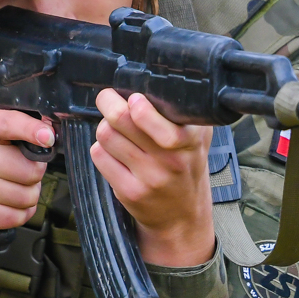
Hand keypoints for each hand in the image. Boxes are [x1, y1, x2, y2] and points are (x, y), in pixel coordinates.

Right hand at [0, 109, 52, 250]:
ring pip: (25, 196)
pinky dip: (19, 214)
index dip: (33, 131)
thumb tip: (50, 131)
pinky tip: (8, 206)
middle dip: (35, 174)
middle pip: (29, 169)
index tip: (48, 137)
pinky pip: (13, 217)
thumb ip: (11, 128)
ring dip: (28, 197)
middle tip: (24, 173)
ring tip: (13, 190)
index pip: (8, 123)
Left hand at [91, 90, 214, 267]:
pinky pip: (100, 156)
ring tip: (116, 129)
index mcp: (190, 139)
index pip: (154, 118)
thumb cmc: (186, 168)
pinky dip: (101, 149)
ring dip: (106, 127)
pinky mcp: (129, 191)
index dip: (136, 103)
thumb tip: (153, 82)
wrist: (182, 215)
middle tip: (109, 99)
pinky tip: (114, 152)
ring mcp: (149, 177)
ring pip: (106, 134)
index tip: (134, 99)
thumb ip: (184, 113)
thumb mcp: (198, 139)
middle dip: (109, 102)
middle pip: (121, 118)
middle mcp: (171, 159)